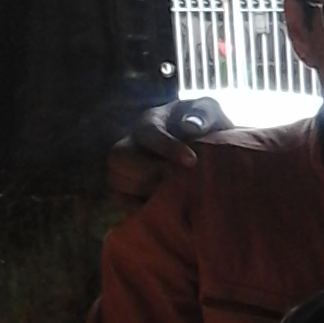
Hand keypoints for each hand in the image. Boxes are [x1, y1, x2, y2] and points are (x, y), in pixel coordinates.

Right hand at [106, 97, 232, 207]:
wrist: (205, 148)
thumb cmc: (204, 128)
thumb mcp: (208, 113)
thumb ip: (202, 114)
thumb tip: (191, 127)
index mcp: (150, 122)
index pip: (147, 132)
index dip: (167, 147)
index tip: (192, 161)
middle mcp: (131, 144)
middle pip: (119, 156)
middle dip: (147, 172)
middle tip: (174, 181)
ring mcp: (126, 168)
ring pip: (115, 179)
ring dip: (142, 191)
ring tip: (171, 196)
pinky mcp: (127, 190)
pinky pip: (121, 201)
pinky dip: (139, 208)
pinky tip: (163, 209)